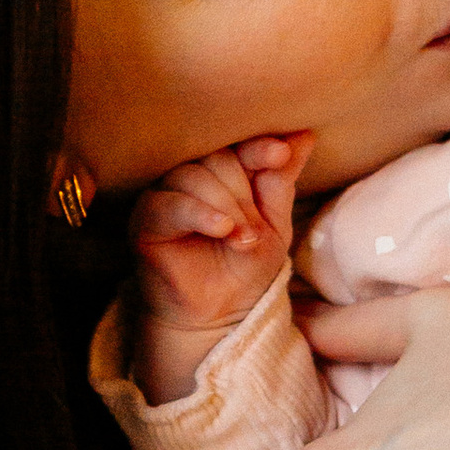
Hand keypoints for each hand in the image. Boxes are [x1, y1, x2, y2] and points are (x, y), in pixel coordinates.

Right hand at [130, 132, 310, 393]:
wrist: (220, 314)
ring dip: (227, 209)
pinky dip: (199, 214)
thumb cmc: (245, 267)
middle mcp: (191, 176)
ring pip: (194, 178)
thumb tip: (305, 135)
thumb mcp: (274, 224)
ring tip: (242, 241)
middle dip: (244, 196)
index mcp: (223, 171)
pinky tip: (222, 230)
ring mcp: (165, 195)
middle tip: (255, 232)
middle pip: (217, 160)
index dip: (260, 149)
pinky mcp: (145, 221)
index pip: (240, 147)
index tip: (281, 155)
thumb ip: (281, 181)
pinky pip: (169, 204)